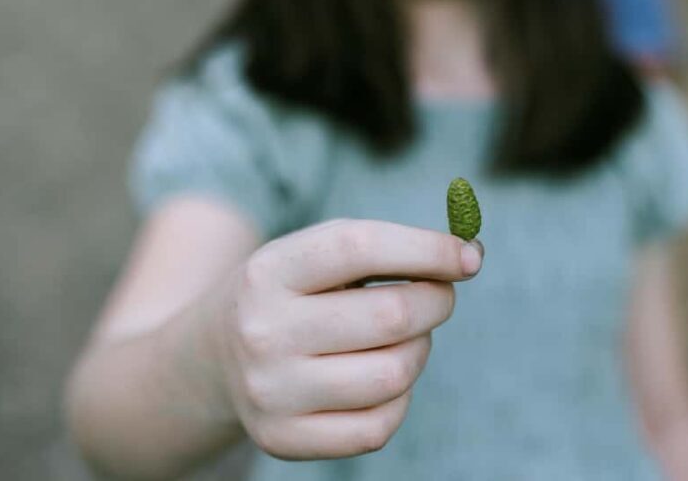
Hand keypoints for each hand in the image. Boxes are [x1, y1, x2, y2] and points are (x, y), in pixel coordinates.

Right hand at [213, 219, 483, 459]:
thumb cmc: (291, 294)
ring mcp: (270, 392)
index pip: (360, 247)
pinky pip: (379, 427)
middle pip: (390, 316)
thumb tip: (468, 256)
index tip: (471, 256)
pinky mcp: (283, 439)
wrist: (216, 355)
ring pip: (394, 375)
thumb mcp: (313, 255)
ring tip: (401, 337)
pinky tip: (380, 376)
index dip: (427, 249)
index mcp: (270, 271)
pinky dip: (399, 399)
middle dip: (436, 301)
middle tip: (437, 295)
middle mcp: (263, 332)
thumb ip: (383, 248)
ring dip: (419, 350)